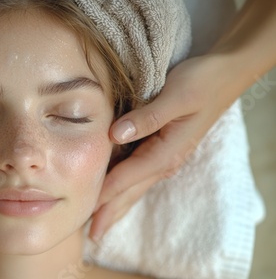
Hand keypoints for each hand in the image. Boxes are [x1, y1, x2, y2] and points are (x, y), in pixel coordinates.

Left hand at [89, 54, 244, 239]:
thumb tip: (115, 135)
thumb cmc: (201, 82)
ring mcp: (165, 156)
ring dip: (118, 205)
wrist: (225, 74)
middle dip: (111, 213)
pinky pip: (139, 175)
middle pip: (131, 191)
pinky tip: (118, 194)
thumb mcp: (176, 96)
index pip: (126, 178)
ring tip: (101, 224)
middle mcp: (165, 160)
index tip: (84, 211)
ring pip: (135, 187)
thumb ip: (147, 117)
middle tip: (93, 235)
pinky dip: (125, 188)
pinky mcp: (163, 148)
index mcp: (165, 151)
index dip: (104, 194)